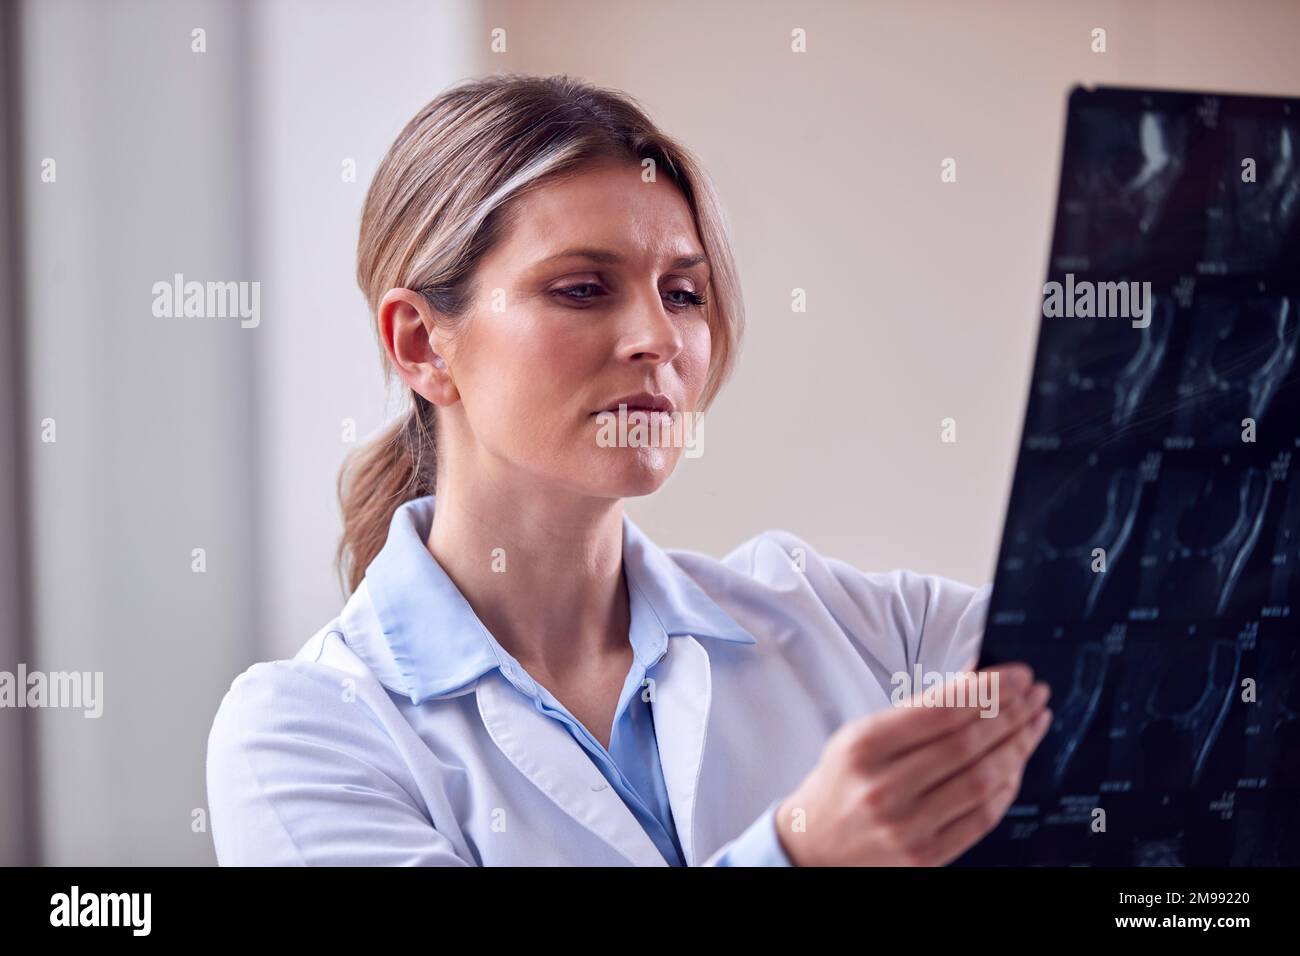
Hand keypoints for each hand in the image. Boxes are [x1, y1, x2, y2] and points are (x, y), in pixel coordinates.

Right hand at [774, 662, 1050, 865]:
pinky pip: (982, 818)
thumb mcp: (862, 734)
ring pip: (982, 780)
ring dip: (1018, 746)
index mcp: (864, 746)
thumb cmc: (843, 781)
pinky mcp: (925, 858)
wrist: (814, 844)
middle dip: (1012, 713)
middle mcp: (884, 787)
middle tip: (1036, 694)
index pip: (942, 710)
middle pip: (968, 744)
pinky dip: (1007, 787)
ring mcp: (906, 827)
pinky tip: (1017, 763)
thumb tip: (979, 679)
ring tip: (1035, 722)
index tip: (1019, 675)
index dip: (989, 689)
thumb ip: (919, 710)